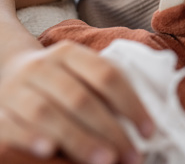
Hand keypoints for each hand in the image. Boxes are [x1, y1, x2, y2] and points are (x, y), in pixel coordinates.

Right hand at [0, 41, 154, 163]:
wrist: (5, 68)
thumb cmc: (58, 79)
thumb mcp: (81, 73)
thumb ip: (106, 91)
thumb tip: (140, 125)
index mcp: (70, 54)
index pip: (107, 75)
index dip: (131, 104)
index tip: (149, 131)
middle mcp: (43, 67)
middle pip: (81, 99)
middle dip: (110, 130)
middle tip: (132, 155)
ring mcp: (17, 88)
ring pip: (47, 113)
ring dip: (79, 139)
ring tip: (104, 160)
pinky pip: (11, 125)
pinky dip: (30, 137)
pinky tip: (48, 151)